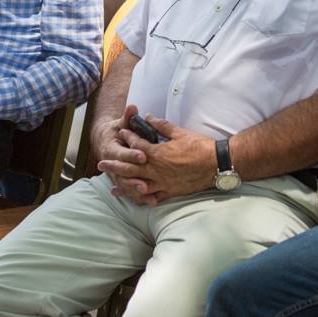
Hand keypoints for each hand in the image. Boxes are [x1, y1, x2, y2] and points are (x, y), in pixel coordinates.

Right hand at [94, 106, 150, 201]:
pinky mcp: (124, 182)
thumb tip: (132, 106)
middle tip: (146, 183)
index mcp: (112, 149)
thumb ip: (127, 117)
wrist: (105, 142)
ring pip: (126, 186)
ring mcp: (117, 175)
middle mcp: (113, 164)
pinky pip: (132, 192)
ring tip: (149, 194)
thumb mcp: (122, 124)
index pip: (121, 153)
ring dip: (136, 191)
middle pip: (123, 173)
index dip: (132, 155)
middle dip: (134, 179)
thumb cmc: (118, 131)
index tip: (143, 156)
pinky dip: (141, 198)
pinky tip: (152, 202)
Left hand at [96, 113, 215, 203]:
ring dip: (123, 185)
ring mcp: (162, 182)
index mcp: (158, 153)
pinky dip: (141, 198)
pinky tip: (134, 199)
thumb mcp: (180, 132)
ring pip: (138, 185)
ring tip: (111, 186)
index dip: (128, 138)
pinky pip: (152, 196)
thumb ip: (162, 125)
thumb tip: (149, 117)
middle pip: (130, 167)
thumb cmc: (200, 147)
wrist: (216, 164)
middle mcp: (156, 170)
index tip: (121, 133)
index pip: (137, 145)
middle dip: (115, 164)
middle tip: (101, 163)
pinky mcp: (170, 191)